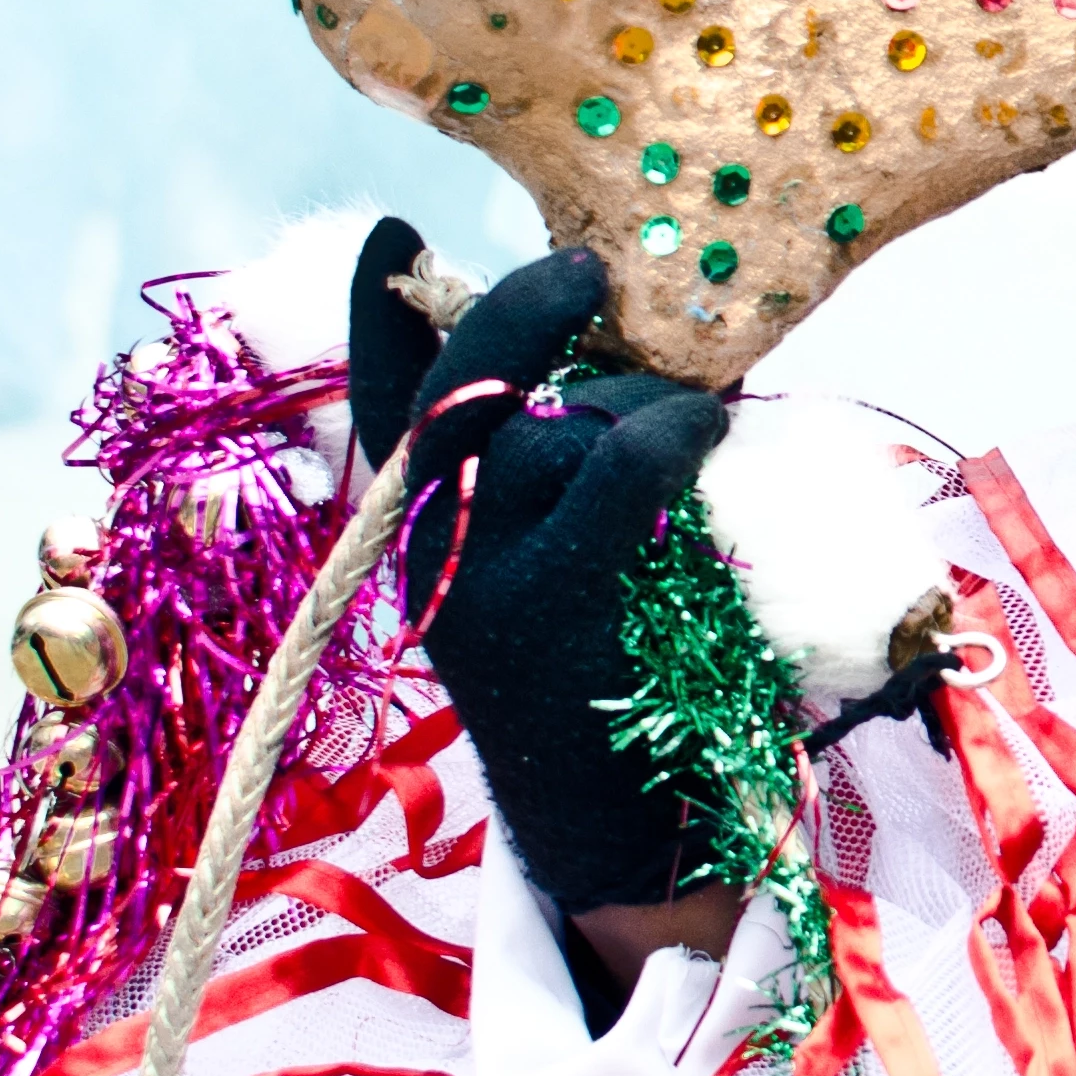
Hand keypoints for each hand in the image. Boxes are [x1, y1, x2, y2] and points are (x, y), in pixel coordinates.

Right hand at [345, 220, 735, 912]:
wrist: (621, 843)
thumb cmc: (614, 681)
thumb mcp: (555, 569)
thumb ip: (555, 479)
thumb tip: (617, 358)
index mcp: (415, 539)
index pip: (380, 403)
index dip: (372, 311)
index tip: (391, 232)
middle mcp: (427, 554)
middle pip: (456, 391)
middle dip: (522, 308)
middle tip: (588, 269)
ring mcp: (482, 582)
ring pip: (550, 427)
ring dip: (637, 402)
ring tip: (690, 429)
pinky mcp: (554, 611)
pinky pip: (615, 472)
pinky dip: (667, 432)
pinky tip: (703, 430)